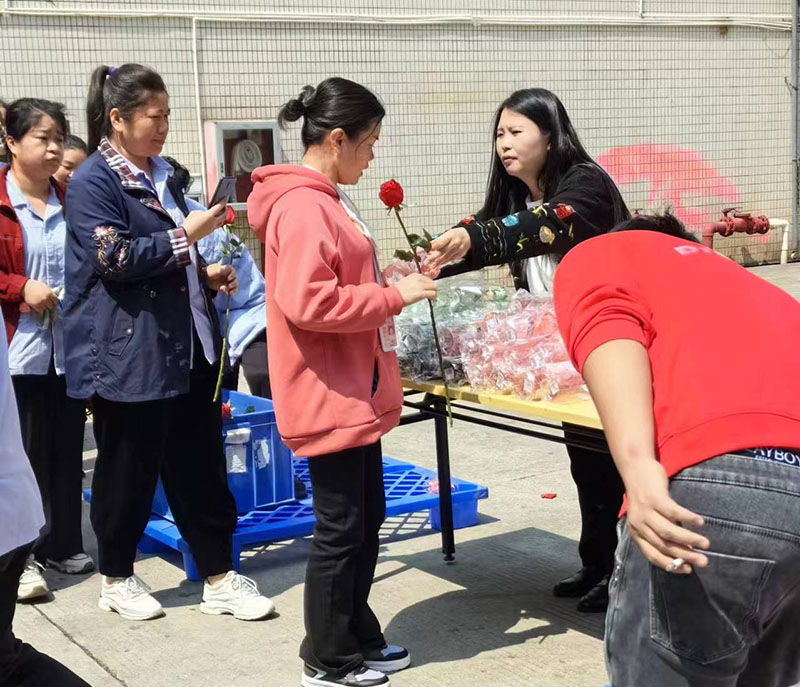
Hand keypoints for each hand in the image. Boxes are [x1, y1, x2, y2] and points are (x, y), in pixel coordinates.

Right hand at [21, 279, 57, 312]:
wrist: (25, 287)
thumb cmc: (35, 286)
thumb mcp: (45, 287)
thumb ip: (50, 292)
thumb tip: (56, 297)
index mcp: (50, 293)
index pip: (56, 301)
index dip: (54, 302)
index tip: (52, 302)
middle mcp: (46, 298)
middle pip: (52, 306)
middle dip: (49, 305)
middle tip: (46, 304)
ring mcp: (41, 302)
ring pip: (46, 308)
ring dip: (44, 307)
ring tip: (41, 304)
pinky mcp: (36, 305)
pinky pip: (40, 310)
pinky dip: (39, 308)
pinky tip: (37, 305)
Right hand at [183, 203, 227, 243]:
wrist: (187, 234)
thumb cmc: (189, 223)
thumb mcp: (195, 213)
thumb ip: (202, 211)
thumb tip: (205, 213)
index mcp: (210, 215)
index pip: (219, 206)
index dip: (224, 201)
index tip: (226, 197)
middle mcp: (213, 221)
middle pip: (224, 214)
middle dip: (225, 209)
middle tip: (224, 206)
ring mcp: (213, 227)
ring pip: (222, 221)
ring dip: (223, 216)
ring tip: (221, 213)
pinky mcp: (210, 231)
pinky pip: (217, 225)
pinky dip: (219, 221)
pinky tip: (216, 220)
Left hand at [205, 264, 237, 295]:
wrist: (206, 278)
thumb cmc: (211, 272)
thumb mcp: (214, 269)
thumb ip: (219, 269)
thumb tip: (220, 270)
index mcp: (228, 270)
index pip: (233, 271)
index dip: (232, 275)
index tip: (228, 278)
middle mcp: (230, 276)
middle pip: (235, 280)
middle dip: (233, 284)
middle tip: (228, 286)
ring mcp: (229, 282)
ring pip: (235, 286)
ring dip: (232, 288)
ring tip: (226, 290)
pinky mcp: (227, 288)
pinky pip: (233, 290)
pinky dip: (232, 292)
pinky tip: (229, 293)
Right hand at [393, 273, 436, 305]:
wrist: (394, 296)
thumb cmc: (397, 291)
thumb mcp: (406, 281)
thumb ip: (414, 282)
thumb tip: (419, 287)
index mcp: (415, 275)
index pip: (427, 278)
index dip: (428, 284)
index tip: (427, 289)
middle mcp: (419, 279)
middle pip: (432, 282)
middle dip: (432, 288)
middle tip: (430, 294)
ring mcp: (421, 286)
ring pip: (434, 288)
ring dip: (434, 293)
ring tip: (431, 297)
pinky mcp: (422, 293)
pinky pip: (433, 294)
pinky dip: (434, 297)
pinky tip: (432, 299)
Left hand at [427, 227, 470, 269]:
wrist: (468, 236)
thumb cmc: (455, 235)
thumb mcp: (447, 234)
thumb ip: (438, 240)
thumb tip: (428, 246)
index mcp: (450, 236)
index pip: (439, 242)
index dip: (432, 247)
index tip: (426, 250)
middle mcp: (455, 243)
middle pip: (443, 251)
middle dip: (433, 257)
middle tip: (426, 262)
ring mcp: (458, 250)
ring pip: (446, 257)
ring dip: (438, 262)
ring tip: (431, 265)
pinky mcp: (459, 255)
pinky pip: (450, 259)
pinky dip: (443, 262)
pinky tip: (438, 264)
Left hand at [623, 459, 709, 573]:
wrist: (635, 469)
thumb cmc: (646, 496)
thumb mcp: (648, 518)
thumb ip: (660, 533)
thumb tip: (684, 551)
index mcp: (636, 533)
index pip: (652, 555)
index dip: (671, 565)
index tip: (688, 570)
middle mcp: (638, 524)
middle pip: (664, 545)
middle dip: (685, 555)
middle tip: (704, 561)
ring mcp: (645, 511)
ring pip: (669, 532)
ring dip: (689, 539)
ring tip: (705, 544)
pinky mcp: (654, 498)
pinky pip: (673, 512)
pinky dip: (687, 518)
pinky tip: (700, 522)